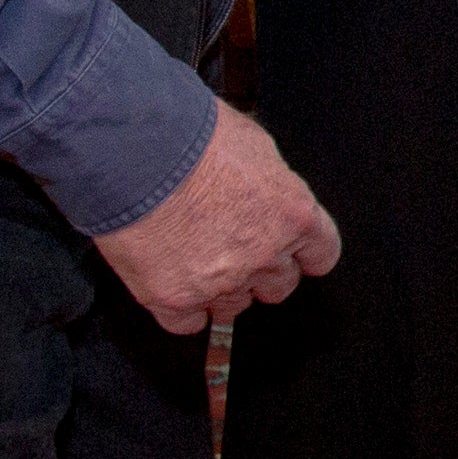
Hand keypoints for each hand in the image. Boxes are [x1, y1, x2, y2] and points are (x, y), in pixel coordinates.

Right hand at [92, 99, 341, 335]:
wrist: (136, 151)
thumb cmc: (191, 135)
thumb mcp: (254, 146)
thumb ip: (270, 184)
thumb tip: (266, 195)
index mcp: (293, 214)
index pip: (321, 254)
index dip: (302, 253)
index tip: (291, 252)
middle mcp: (264, 254)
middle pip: (279, 286)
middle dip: (260, 270)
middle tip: (231, 247)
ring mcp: (222, 282)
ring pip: (234, 307)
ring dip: (220, 290)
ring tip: (193, 257)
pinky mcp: (176, 299)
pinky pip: (189, 323)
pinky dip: (182, 308)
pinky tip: (171, 281)